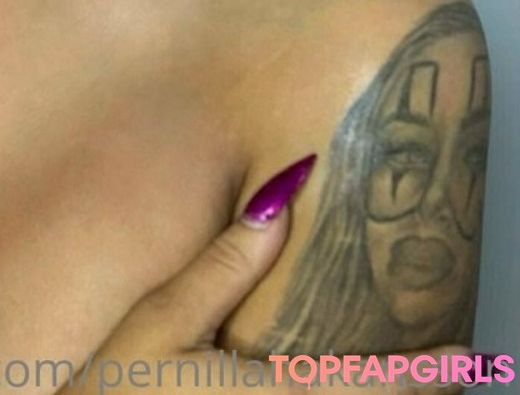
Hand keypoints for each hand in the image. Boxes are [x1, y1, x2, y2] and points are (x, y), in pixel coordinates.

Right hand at [66, 154, 471, 394]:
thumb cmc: (104, 393)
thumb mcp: (158, 320)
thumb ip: (224, 265)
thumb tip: (281, 199)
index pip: (375, 385)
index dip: (427, 372)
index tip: (470, 352)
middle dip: (402, 386)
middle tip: (432, 355)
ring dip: (365, 393)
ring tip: (382, 368)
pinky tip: (321, 381)